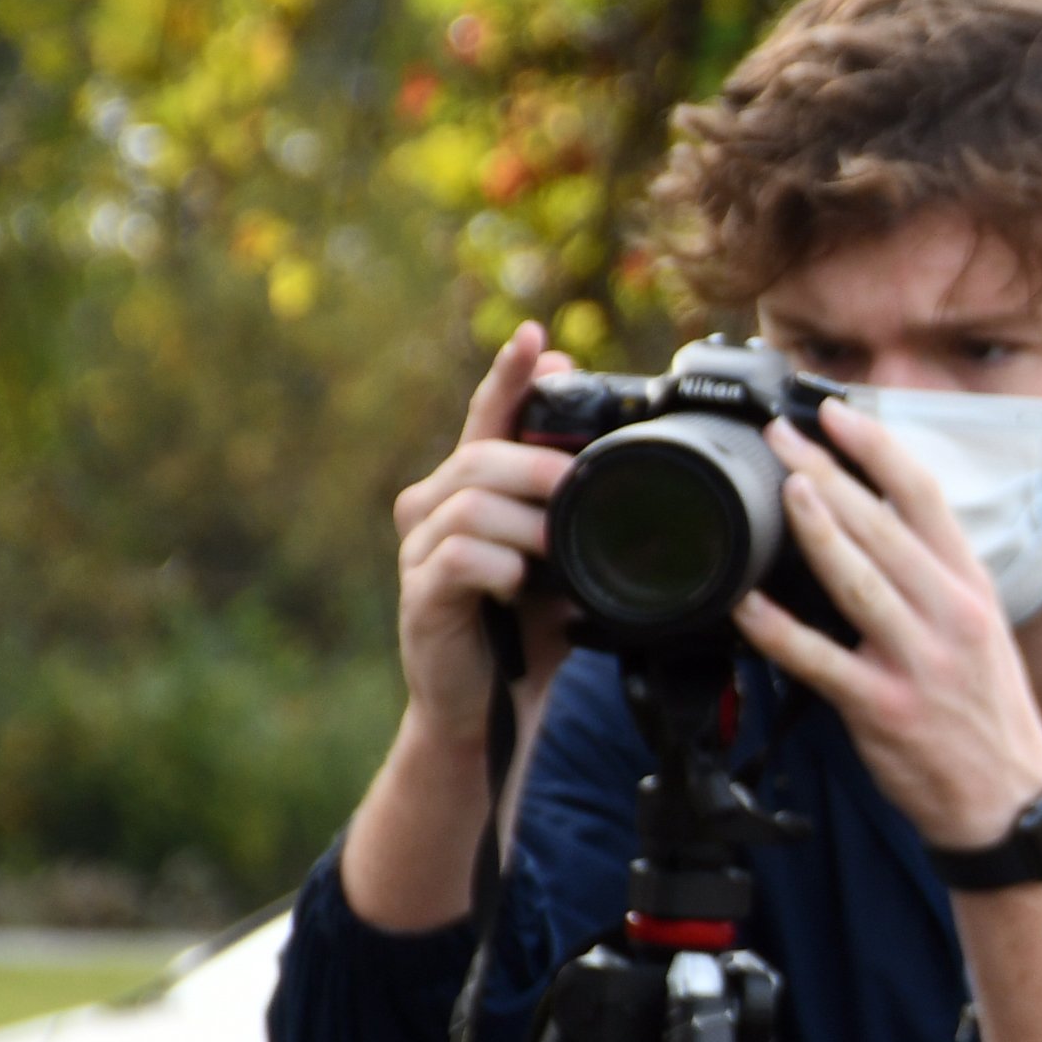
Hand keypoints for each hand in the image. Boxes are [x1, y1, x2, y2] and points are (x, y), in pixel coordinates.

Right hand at [390, 321, 578, 748]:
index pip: (489, 416)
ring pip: (471, 503)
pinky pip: (460, 557)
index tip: (537, 335)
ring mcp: (422, 551)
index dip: (510, 374)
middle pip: (481, 457)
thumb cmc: (531, 628)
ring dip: (526, 523)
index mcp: (474, 489)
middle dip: (538, 466)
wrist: (495, 707)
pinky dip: (500, 566)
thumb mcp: (566, 557)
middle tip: (579, 484)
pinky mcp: (420, 595)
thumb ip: (578, 505)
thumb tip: (621, 449)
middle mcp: (436, 508)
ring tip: (556, 551)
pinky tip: (521, 585)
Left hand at [734, 400, 1041, 850]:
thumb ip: (927, 580)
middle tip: (782, 438)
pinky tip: (744, 604)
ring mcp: (919, 662)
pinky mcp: (885, 709)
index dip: (877, 448)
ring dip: (816, 531)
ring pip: (858, 582)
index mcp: (970, 587)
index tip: (835, 414)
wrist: (1008, 800)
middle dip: (827, 473)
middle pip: (883, 527)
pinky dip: (777, 631)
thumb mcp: (977, 630)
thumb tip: (860, 528)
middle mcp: (950, 616)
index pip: (925, 498)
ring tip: (781, 492)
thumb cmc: (982, 711)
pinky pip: (820, 661)